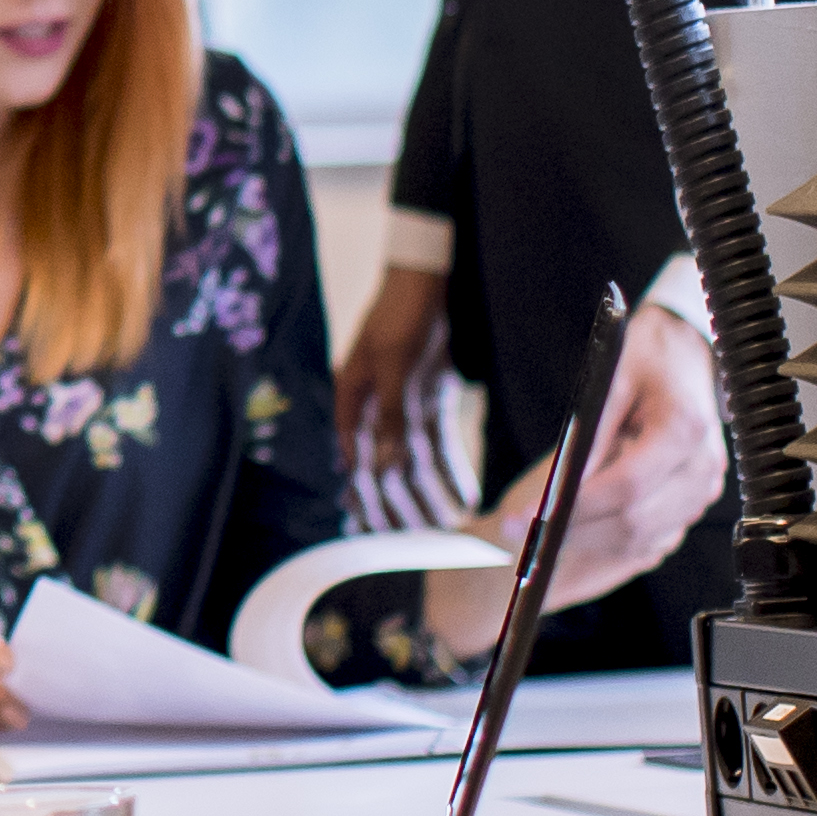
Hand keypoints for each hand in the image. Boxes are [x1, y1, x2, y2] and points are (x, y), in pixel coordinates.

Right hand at [335, 241, 459, 531]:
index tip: (378, 535)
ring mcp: (401, 402)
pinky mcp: (428, 395)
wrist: (427, 273)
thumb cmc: (401, 312)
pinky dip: (449, 466)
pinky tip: (463, 491)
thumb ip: (390, 416)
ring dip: (427, 492)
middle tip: (418, 542)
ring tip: (445, 526)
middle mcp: (374, 406)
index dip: (366, 497)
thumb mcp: (393, 363)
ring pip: (413, 458)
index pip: (358, 460)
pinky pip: (437, 440)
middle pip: (386, 465)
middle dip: (401, 503)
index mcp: (353, 398)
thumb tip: (385, 466)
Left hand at [559, 302, 728, 591]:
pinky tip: (579, 528)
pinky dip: (612, 541)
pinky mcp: (696, 502)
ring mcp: (704, 489)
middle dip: (575, 532)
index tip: (530, 517)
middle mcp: (702, 467)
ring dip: (591, 542)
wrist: (685, 356)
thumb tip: (563, 484)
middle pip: (635, 522)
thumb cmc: (647, 360)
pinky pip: (653, 538)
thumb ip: (590, 431)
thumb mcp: (610, 378)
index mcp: (683, 429)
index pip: (627, 485)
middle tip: (522, 534)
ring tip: (543, 534)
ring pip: (643, 539)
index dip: (576, 506)